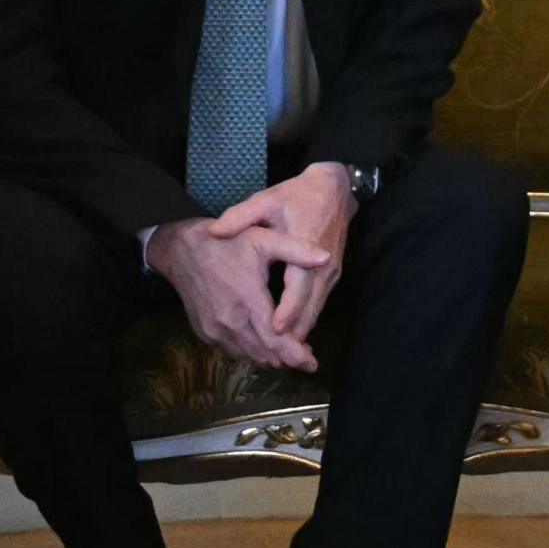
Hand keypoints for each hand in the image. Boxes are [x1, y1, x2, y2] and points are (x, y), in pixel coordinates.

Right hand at [149, 212, 333, 372]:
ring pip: (249, 356)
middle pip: (265, 354)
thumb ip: (296, 249)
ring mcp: (215, 329)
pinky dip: (250, 352)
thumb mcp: (263, 239)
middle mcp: (230, 319)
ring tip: (287, 352)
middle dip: (287, 359)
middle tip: (305, 358)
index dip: (296, 355)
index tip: (312, 364)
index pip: (276, 338)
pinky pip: (233, 351)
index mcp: (248, 298)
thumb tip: (326, 258)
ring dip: (269, 358)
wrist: (183, 250)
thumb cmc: (228, 243)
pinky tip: (262, 345)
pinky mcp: (205, 333)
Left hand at [216, 163, 356, 341]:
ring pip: (315, 312)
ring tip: (279, 356)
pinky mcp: (330, 276)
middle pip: (309, 310)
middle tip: (273, 357)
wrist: (334, 190)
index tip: (273, 332)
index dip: (286, 313)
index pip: (297, 289)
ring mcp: (330, 274)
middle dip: (293, 336)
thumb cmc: (297, 195)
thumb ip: (240, 216)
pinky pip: (316, 305)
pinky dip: (304, 322)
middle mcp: (323, 268)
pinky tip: (288, 338)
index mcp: (307, 248)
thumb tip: (214, 231)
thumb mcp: (266, 200)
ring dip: (300, 334)